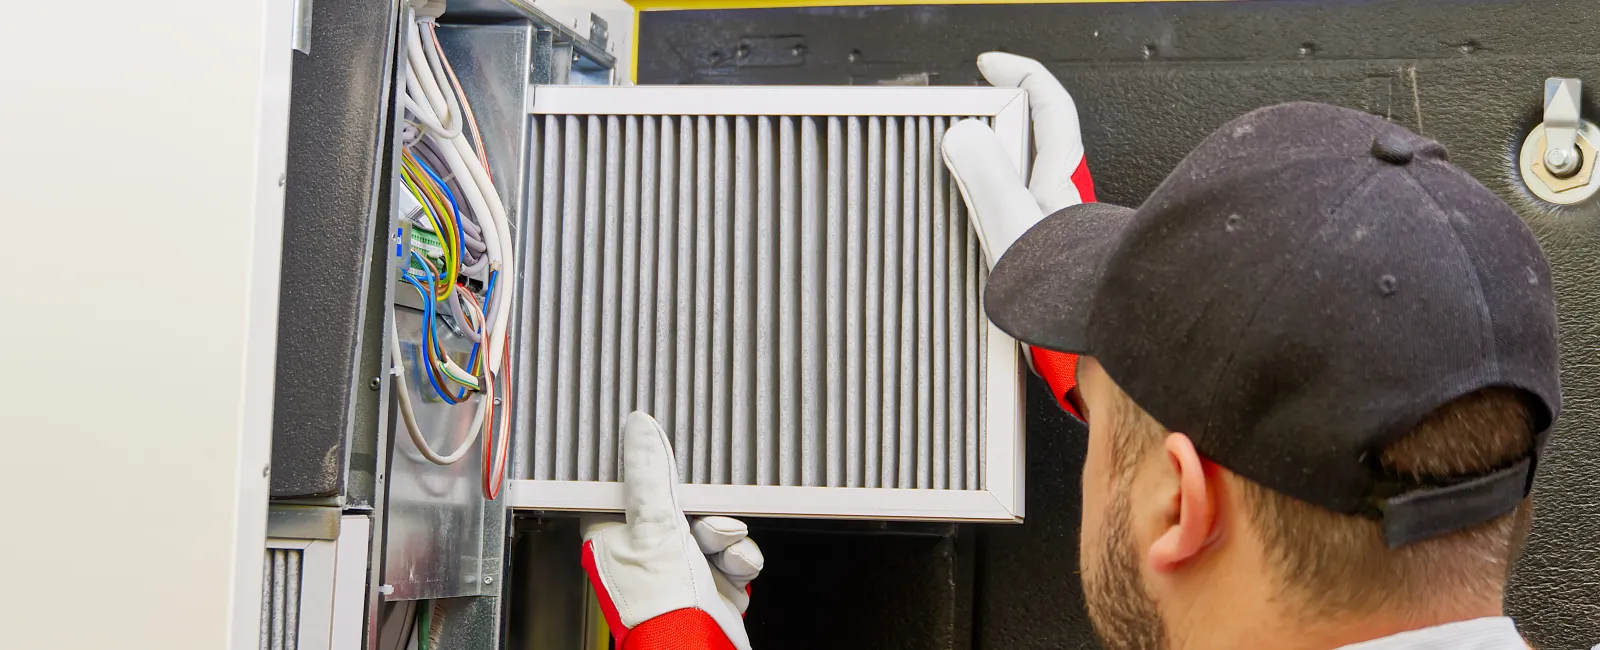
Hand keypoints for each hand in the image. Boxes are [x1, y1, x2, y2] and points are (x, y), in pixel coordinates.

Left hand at [580, 412, 762, 649]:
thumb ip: (650, 473)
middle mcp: (644, 555)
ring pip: (712, 528)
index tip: (669, 463)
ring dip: (726, 537)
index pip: (629, 490)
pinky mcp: (712, 586)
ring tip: (722, 552)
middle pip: (679, 506)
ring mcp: (679, 572)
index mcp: (613, 539)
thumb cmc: (661, 604)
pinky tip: (734, 571)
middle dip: (705, 512)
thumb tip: (639, 425)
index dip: (652, 475)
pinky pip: (733, 555)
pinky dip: (739, 561)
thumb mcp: (654, 524)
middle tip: (705, 519)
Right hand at [942, 52, 1094, 417]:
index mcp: (1058, 175)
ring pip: (1026, 182)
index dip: (1019, 73)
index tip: (990, 63)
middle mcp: (1062, 197)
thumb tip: (963, 134)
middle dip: (1002, 123)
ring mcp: (1058, 227)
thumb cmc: (1069, 290)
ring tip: (961, 176)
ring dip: (997, 172)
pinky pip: (1018, 221)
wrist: (1098, 340)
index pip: (1047, 102)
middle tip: (966, 118)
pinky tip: (977, 235)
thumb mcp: (1013, 223)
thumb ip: (985, 175)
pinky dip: (996, 215)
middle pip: (1036, 139)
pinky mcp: (1050, 259)